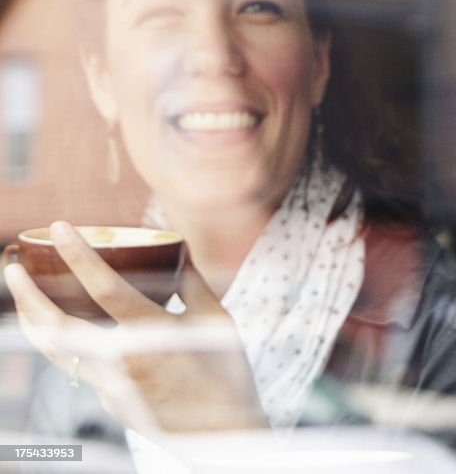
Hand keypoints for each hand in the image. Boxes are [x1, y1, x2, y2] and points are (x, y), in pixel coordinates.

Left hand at [3, 221, 266, 433]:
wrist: (224, 434)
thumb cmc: (228, 373)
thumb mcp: (217, 320)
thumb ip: (193, 283)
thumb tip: (179, 249)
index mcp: (153, 335)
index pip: (105, 287)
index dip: (79, 254)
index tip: (61, 227)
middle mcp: (123, 362)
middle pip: (57, 327)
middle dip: (27, 296)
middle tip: (12, 267)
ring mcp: (111, 387)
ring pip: (56, 351)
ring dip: (33, 321)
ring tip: (23, 297)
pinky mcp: (110, 401)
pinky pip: (82, 367)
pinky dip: (69, 344)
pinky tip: (73, 328)